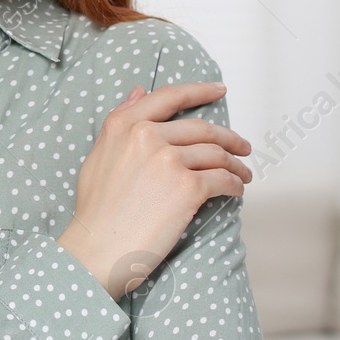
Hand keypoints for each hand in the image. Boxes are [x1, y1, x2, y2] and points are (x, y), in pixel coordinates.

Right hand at [57, 80, 251, 300]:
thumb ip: (120, 121)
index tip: (219, 90)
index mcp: (124, 125)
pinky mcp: (188, 187)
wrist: (98, 249)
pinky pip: (222, 179)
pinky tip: (236, 190)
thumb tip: (138, 91)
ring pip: (216, 154)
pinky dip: (234, 184)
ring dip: (235, 164)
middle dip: (229, 137)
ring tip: (243, 174)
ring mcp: (169, 160)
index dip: (199, 90)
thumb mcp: (99, 155)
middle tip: (243, 147)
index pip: (169, 97)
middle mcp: (146, 135)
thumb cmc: (96, 210)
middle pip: (202, 128)